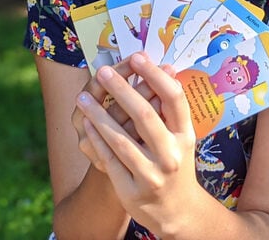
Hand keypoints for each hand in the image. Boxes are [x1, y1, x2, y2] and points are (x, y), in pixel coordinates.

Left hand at [76, 52, 199, 234]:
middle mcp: (172, 155)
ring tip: (82, 97)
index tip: (137, 57)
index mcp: (186, 136)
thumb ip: (170, 108)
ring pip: (121, 139)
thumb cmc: (174, 162)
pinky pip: (109, 159)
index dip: (155, 75)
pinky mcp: (132, 190)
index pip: (174, 98)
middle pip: (145, 115)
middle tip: (103, 71)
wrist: (177, 211)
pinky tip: (86, 123)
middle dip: (121, 89)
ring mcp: (152, 175)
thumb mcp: (180, 136)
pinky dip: (96, 139)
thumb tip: (162, 66)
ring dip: (98, 114)